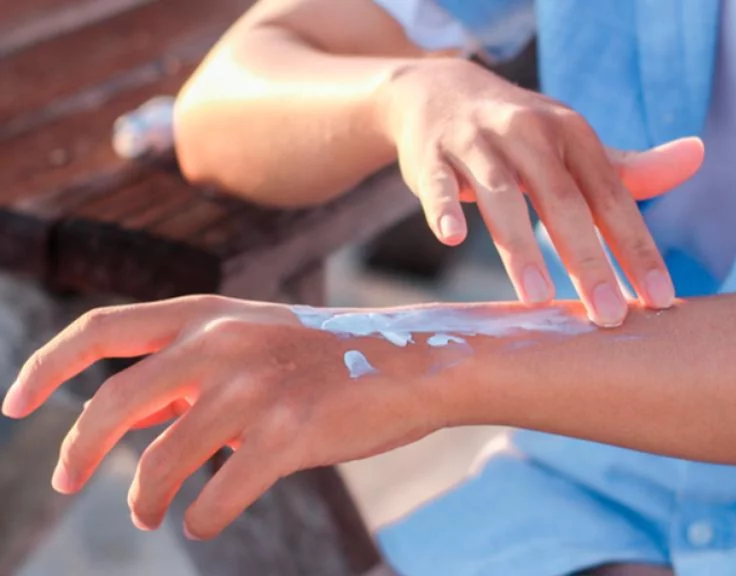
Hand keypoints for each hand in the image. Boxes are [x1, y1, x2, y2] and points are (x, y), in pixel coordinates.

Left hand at [1, 296, 443, 538]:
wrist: (415, 363)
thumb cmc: (328, 358)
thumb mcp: (252, 342)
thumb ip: (188, 370)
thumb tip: (123, 421)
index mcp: (208, 313)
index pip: (100, 329)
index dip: (46, 367)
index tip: (16, 406)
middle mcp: (223, 342)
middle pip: (113, 401)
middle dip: (77, 451)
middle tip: (67, 482)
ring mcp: (255, 387)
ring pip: (161, 460)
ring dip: (145, 498)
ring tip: (154, 512)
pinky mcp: (289, 433)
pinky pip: (217, 494)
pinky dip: (201, 516)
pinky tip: (204, 518)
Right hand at [379, 58, 703, 325]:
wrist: (442, 92)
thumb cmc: (522, 133)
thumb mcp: (574, 143)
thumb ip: (629, 165)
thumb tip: (697, 155)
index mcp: (573, 134)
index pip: (612, 197)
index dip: (636, 249)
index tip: (659, 300)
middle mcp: (529, 132)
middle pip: (563, 200)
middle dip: (588, 260)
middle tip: (606, 317)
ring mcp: (477, 141)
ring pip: (501, 195)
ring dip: (520, 247)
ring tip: (539, 298)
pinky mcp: (431, 154)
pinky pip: (438, 184)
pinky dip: (445, 207)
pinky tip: (452, 238)